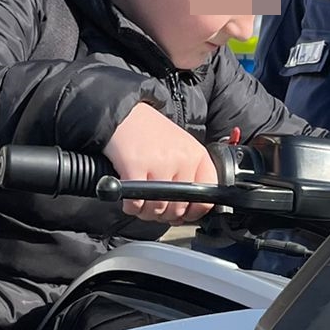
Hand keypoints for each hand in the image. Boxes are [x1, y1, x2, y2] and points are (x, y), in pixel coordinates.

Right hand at [103, 102, 215, 222]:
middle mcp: (181, 159)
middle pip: (178, 208)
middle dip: (165, 215)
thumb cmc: (151, 132)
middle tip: (155, 208)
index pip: (206, 197)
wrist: (124, 114)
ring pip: (157, 208)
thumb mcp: (180, 148)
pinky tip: (129, 199)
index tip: (183, 215)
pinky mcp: (135, 166)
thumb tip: (187, 213)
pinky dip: (131, 206)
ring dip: (147, 212)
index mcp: (196, 155)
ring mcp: (159, 163)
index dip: (194, 213)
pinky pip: (136, 202)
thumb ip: (188, 175)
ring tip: (141, 204)